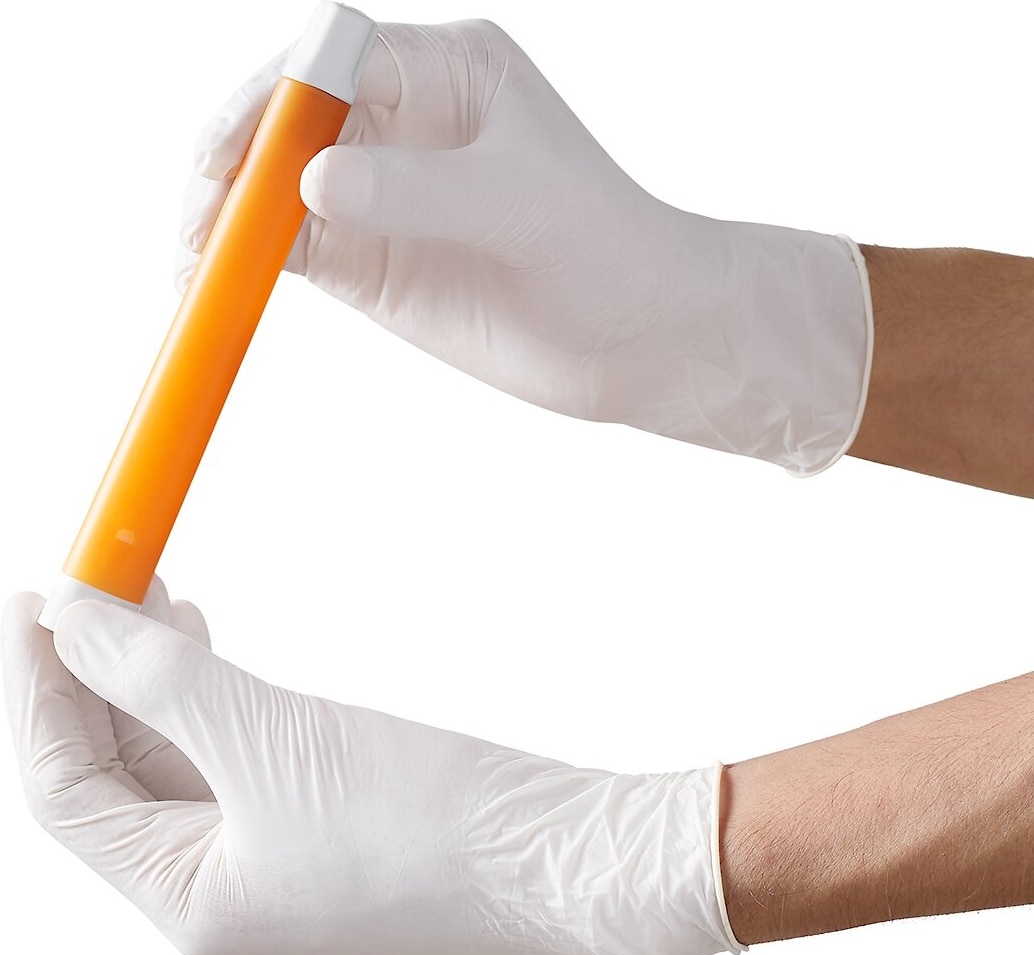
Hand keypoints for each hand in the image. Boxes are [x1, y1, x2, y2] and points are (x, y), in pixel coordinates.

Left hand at [2, 588, 738, 954]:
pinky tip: (215, 651)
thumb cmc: (436, 821)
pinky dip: (215, 703)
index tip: (37, 597)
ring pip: (179, 769)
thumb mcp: (274, 735)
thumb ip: (159, 675)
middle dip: (94, 679)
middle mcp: (226, 902)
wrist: (568, 854)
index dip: (38, 689)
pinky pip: (237, 765)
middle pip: (117, 781)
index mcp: (194, 908)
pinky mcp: (326, 833)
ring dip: (156, 683)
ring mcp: (278, 871)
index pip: (67, 791)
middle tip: (92, 587)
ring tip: (155, 600)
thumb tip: (68, 617)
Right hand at [179, 19, 870, 474]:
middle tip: (201, 210)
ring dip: (230, 213)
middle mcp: (406, 126)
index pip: (332, 58)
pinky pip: (297, 249)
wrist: (638, 337)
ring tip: (193, 253)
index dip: (274, 96)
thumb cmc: (607, 247)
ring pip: (280, 186)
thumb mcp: (521, 202)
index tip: (240, 147)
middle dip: (236, 156)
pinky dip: (254, 260)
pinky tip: (221, 279)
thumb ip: (418, 188)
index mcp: (448, 73)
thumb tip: (312, 177)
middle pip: (289, 119)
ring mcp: (386, 197)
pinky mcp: (377, 262)